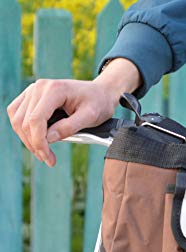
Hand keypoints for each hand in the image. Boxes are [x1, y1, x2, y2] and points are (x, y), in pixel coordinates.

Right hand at [7, 58, 140, 166]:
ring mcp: (33, 90)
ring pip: (17, 119)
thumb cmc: (98, 103)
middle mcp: (39, 87)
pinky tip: (37, 141)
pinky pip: (17, 114)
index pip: (36, 120)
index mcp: (54, 90)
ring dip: (27, 140)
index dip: (39, 142)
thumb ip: (70, 127)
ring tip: (43, 154)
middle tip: (49, 160)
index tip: (48, 158)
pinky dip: (24, 130)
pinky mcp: (31, 96)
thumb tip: (49, 138)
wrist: (99, 93)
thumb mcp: (90, 117)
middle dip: (35, 145)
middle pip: (24, 121)